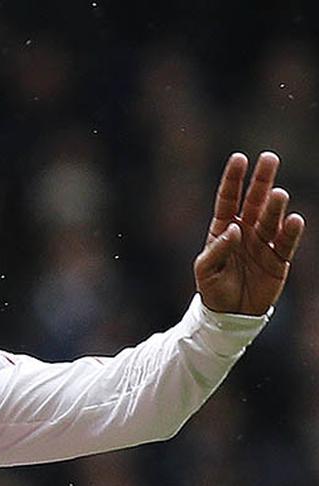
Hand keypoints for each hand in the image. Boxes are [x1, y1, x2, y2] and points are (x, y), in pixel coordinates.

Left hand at [196, 151, 305, 314]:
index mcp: (223, 228)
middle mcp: (246, 231)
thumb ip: (218, 249)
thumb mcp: (205, 270)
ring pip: (271, 219)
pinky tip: (294, 219)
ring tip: (278, 194)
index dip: (234, 179)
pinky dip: (290, 232)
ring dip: (275, 206)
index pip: (229, 199)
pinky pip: (285, 243)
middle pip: (255, 201)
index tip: (240, 158)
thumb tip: (234, 229)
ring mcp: (263, 243)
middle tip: (269, 158)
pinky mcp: (278, 259)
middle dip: (262, 180)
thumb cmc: (212, 288)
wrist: (230, 314)